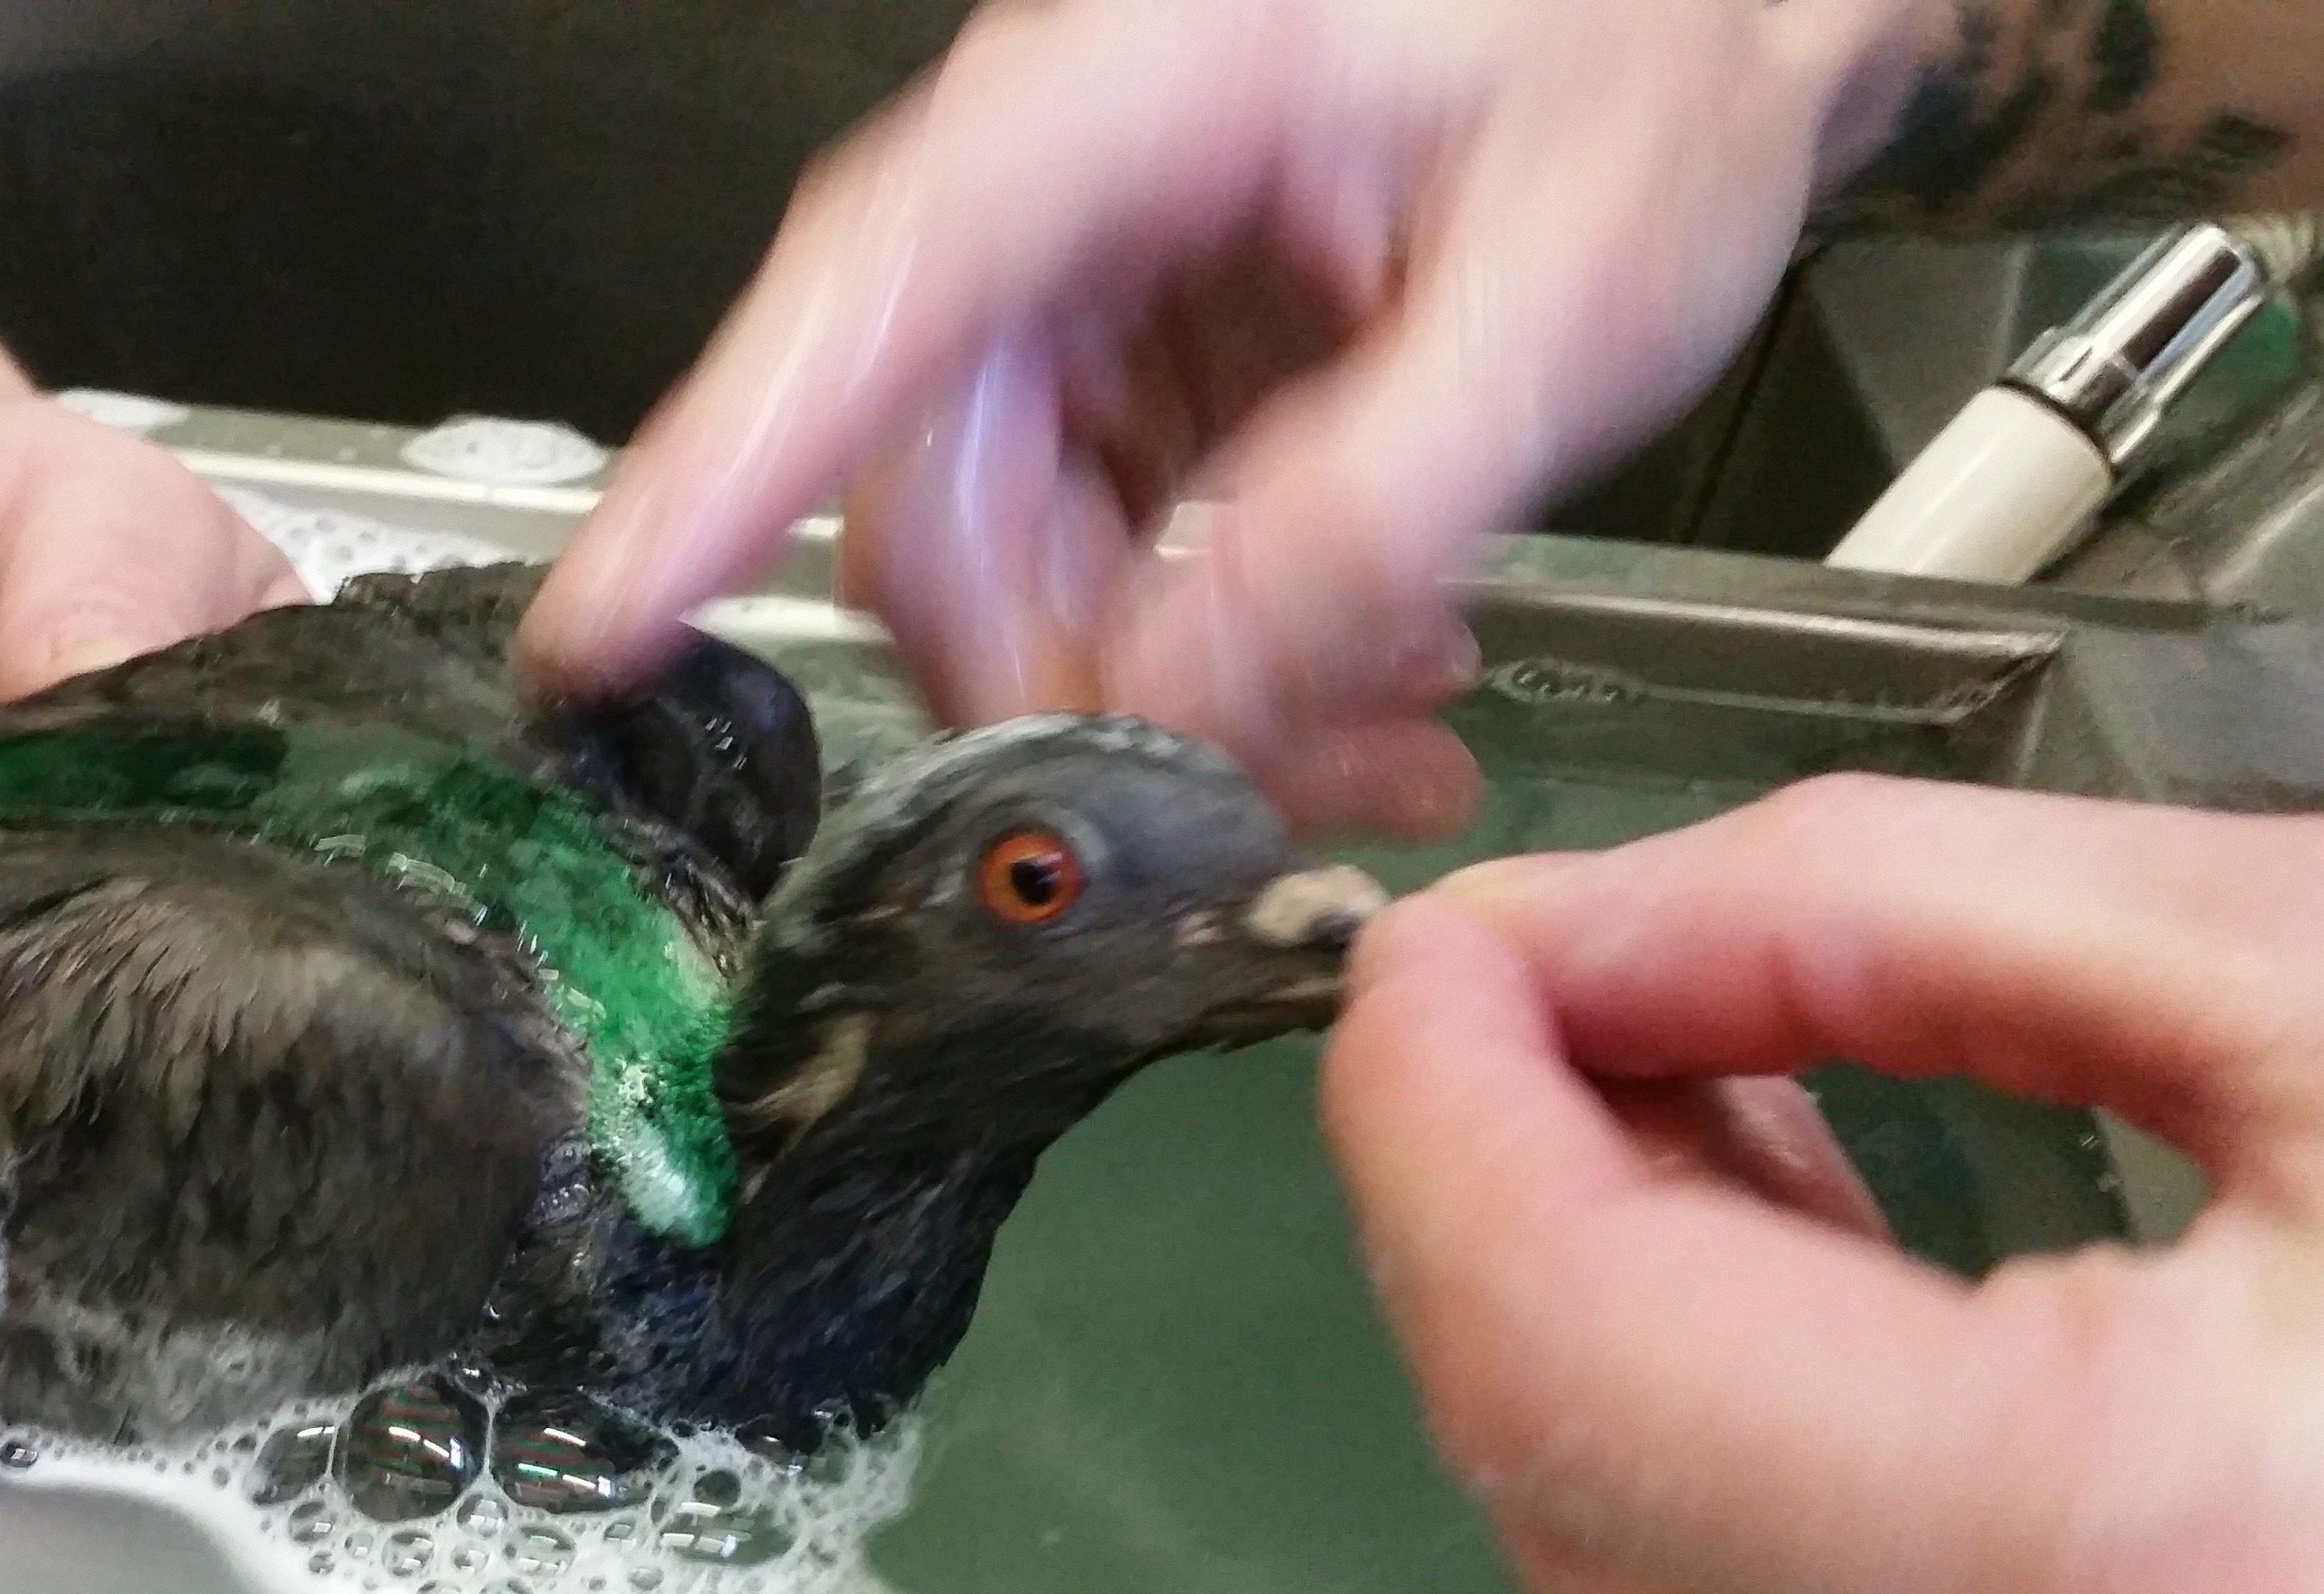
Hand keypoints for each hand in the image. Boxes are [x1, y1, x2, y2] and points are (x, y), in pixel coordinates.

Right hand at [522, 0, 1922, 830]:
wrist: (1732, 1)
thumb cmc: (1658, 48)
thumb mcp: (1560, 296)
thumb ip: (1366, 515)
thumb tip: (1176, 705)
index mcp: (1111, 109)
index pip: (860, 304)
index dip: (711, 481)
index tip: (591, 634)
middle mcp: (1055, 194)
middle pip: (941, 507)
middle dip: (1081, 687)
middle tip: (1272, 785)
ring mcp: (1090, 284)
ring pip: (1026, 565)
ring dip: (1177, 690)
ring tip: (1388, 726)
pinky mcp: (1145, 357)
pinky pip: (1114, 553)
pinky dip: (1226, 645)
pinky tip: (1378, 667)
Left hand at [1323, 775, 2323, 1593]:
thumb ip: (1883, 932)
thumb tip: (1573, 946)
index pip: (1587, 1372)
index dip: (1438, 1129)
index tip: (1423, 959)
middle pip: (1614, 1546)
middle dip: (1511, 1250)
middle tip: (1537, 1011)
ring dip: (1648, 1376)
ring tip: (1694, 1109)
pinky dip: (1813, 1513)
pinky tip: (1842, 1302)